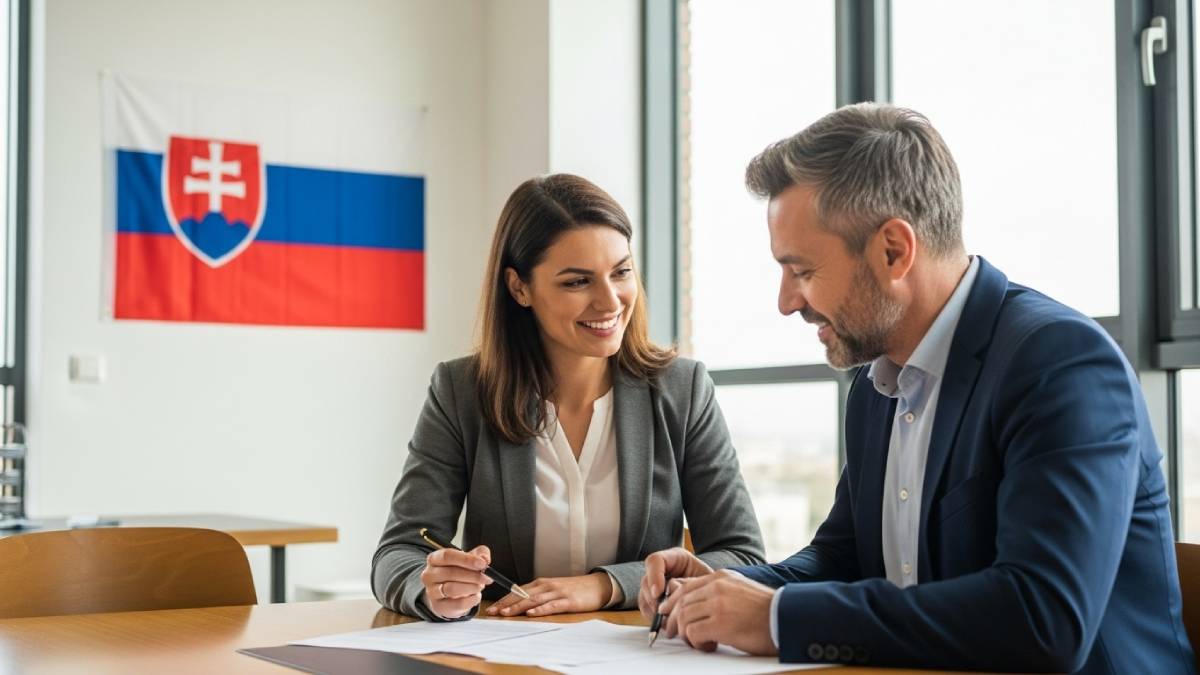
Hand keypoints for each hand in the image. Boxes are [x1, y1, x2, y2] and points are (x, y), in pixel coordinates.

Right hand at [419, 545, 492, 618]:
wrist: (449, 594)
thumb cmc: (459, 572)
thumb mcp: (470, 558)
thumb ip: (480, 554)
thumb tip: (485, 559)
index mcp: (435, 559)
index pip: (448, 556)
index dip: (467, 559)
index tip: (482, 564)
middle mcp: (429, 575)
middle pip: (450, 573)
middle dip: (473, 575)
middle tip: (487, 577)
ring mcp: (431, 592)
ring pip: (452, 589)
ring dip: (471, 587)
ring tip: (480, 586)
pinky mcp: (439, 606)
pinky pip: (457, 604)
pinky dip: (471, 600)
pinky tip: (476, 596)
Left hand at [485, 572, 611, 616]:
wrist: (597, 586)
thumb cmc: (573, 589)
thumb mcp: (553, 589)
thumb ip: (538, 594)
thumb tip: (520, 604)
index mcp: (541, 583)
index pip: (518, 591)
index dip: (505, 600)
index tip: (492, 608)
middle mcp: (546, 586)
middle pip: (522, 595)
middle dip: (506, 604)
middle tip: (493, 612)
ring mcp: (557, 592)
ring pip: (534, 600)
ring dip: (518, 607)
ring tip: (506, 613)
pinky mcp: (567, 601)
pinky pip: (551, 605)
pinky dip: (540, 609)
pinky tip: (531, 613)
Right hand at [638, 547, 712, 619]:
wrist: (716, 595)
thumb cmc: (714, 584)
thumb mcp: (708, 579)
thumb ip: (692, 582)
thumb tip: (672, 590)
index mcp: (674, 558)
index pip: (655, 561)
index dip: (654, 576)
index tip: (659, 592)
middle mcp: (662, 570)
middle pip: (646, 581)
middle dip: (653, 599)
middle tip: (662, 612)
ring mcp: (656, 586)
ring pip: (644, 597)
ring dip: (653, 611)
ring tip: (667, 621)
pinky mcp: (655, 601)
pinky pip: (646, 609)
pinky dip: (654, 618)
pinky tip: (666, 624)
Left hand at [659, 570, 776, 655]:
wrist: (786, 619)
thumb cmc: (766, 611)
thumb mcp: (740, 590)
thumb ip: (719, 592)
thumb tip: (695, 603)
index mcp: (721, 577)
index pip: (686, 587)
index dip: (672, 602)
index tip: (665, 613)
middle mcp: (717, 587)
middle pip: (681, 602)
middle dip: (673, 620)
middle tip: (673, 633)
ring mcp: (718, 604)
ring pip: (684, 618)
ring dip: (686, 634)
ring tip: (697, 642)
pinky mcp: (721, 623)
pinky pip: (693, 633)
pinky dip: (696, 642)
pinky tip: (708, 646)